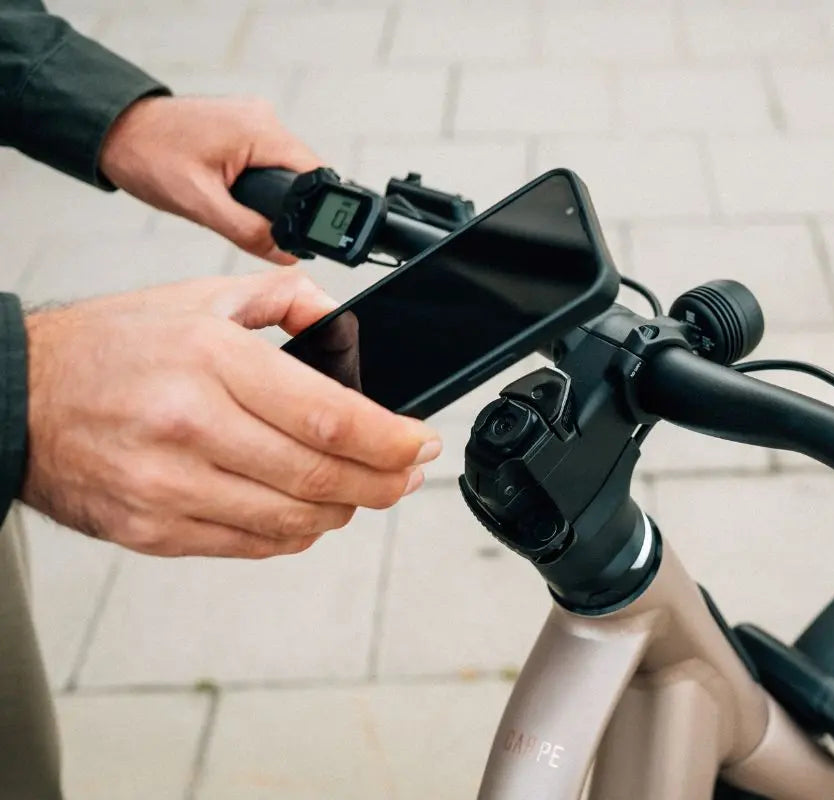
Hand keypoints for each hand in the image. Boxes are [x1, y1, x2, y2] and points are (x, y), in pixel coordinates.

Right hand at [22, 270, 440, 558]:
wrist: (15, 399)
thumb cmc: (107, 349)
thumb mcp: (196, 298)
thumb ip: (281, 301)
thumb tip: (339, 323)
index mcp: (211, 362)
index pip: (330, 418)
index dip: (391, 440)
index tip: (421, 443)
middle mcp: (191, 427)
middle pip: (321, 477)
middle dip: (384, 482)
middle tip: (407, 474)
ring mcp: (169, 487)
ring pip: (293, 520)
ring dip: (344, 510)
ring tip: (362, 491)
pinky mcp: (153, 529)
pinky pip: (251, 544)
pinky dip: (294, 533)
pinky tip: (308, 512)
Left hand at [99, 95, 320, 264]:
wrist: (112, 129)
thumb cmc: (147, 156)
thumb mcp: (200, 204)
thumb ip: (249, 232)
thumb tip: (287, 254)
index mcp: (261, 131)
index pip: (314, 175)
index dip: (314, 208)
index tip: (301, 232)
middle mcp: (263, 117)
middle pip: (300, 171)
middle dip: (284, 201)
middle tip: (248, 215)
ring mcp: (252, 116)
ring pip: (283, 165)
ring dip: (268, 189)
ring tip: (230, 197)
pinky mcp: (241, 122)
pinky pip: (264, 155)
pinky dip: (254, 176)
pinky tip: (226, 182)